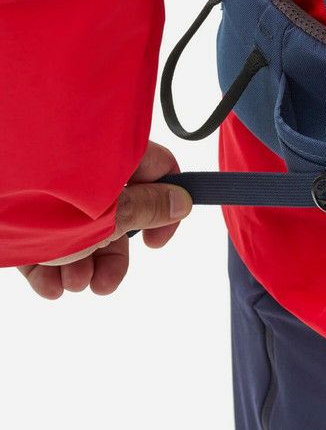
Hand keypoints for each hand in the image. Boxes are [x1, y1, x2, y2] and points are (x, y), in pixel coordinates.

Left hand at [17, 141, 192, 298]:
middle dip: (113, 254)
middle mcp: (89, 170)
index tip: (157, 242)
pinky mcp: (25, 212)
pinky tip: (48, 287)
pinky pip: (47, 238)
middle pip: (119, 210)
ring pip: (83, 229)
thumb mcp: (112, 212)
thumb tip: (184, 201)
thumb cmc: (47, 201)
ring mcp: (56, 191)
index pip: (159, 170)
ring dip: (82, 266)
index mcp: (116, 155)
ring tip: (70, 284)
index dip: (166, 206)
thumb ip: (149, 208)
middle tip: (105, 283)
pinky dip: (51, 266)